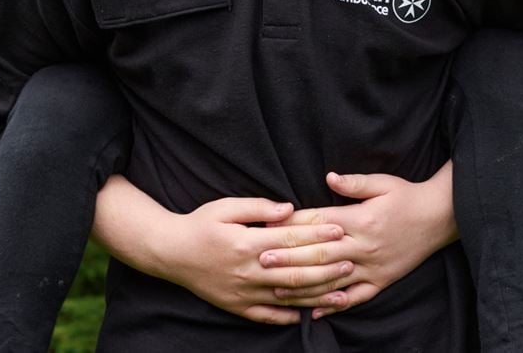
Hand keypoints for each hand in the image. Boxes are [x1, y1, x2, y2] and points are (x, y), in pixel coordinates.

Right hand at [93, 177, 351, 325]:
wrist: (170, 253)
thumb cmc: (199, 224)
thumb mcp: (225, 207)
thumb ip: (258, 208)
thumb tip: (289, 208)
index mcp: (246, 243)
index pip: (290, 239)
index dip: (317, 234)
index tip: (339, 229)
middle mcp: (248, 271)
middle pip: (295, 270)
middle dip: (326, 265)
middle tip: (351, 260)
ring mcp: (244, 293)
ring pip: (287, 296)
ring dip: (317, 294)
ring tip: (342, 291)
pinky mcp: (238, 307)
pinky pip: (269, 315)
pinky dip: (290, 315)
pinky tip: (308, 313)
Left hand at [260, 167, 456, 317]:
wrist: (440, 217)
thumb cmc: (406, 195)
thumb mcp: (382, 182)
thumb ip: (354, 182)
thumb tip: (329, 177)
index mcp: (361, 220)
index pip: (319, 224)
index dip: (292, 225)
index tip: (268, 226)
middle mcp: (364, 247)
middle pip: (320, 254)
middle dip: (289, 257)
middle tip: (261, 260)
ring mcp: (372, 268)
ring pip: (333, 281)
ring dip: (304, 285)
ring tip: (278, 288)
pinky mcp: (382, 281)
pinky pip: (356, 298)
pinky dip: (335, 306)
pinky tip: (316, 312)